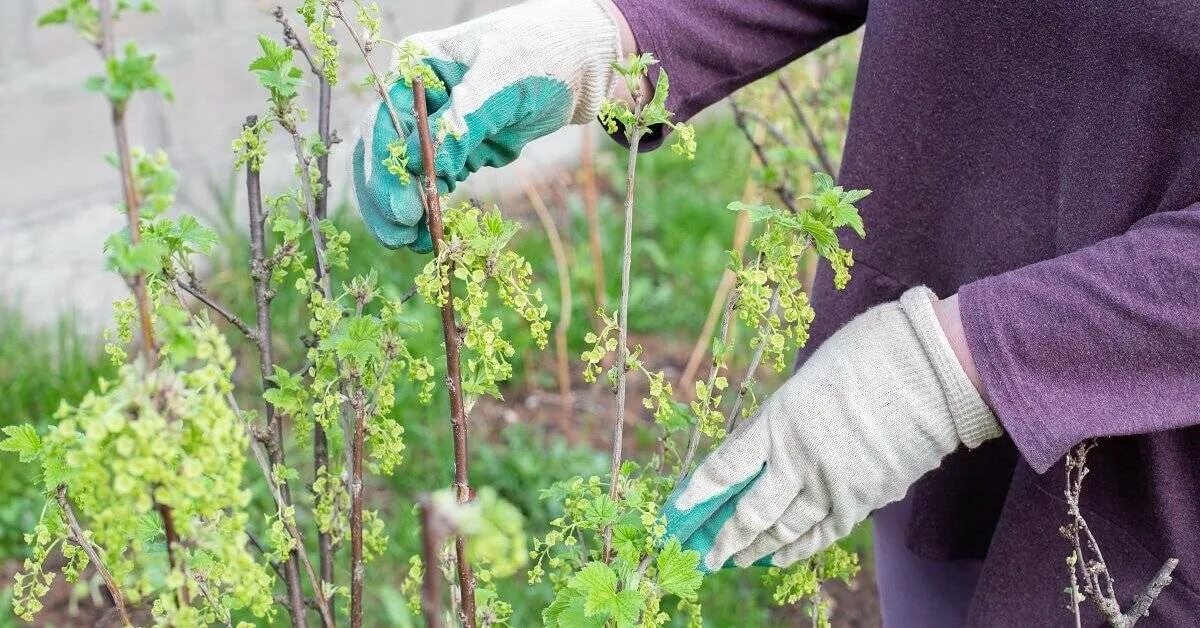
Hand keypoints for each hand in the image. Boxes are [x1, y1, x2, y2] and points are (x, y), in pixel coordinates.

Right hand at [351, 0, 622, 250]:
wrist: (580, 64)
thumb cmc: (540, 54)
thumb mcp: (500, 81)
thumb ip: (462, 121)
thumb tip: (419, 164)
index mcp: (417, 66)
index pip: (385, 124)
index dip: (386, 169)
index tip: (402, 208)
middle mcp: (417, 96)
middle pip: (385, 152)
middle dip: (386, 196)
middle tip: (399, 235)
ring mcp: (436, 125)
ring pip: (404, 174)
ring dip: (403, 209)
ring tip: (408, 244)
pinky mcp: (459, 149)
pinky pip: (433, 183)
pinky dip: (428, 208)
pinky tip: (426, 237)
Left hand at [662, 287, 1002, 571]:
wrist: (933, 369)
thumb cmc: (868, 356)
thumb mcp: (806, 380)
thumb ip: (782, 419)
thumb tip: (765, 449)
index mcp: (779, 421)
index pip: (726, 467)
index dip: (698, 493)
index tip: (678, 511)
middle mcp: (799, 459)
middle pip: (751, 511)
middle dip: (725, 537)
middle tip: (706, 555)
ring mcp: (834, 484)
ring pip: (786, 529)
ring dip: (757, 548)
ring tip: (737, 560)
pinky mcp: (866, 498)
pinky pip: (824, 532)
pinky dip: (800, 548)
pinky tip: (782, 557)